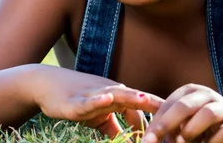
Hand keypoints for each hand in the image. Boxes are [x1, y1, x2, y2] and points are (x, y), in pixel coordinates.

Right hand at [30, 65, 162, 138]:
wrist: (45, 84)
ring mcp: (94, 94)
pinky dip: (99, 99)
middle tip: (174, 115)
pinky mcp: (76, 100)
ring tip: (148, 100)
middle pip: (136, 97)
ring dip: (133, 98)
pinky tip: (108, 98)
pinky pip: (90, 100)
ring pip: (117, 95)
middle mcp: (109, 91)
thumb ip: (112, 126)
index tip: (176, 126)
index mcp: (117, 96)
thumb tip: (124, 139)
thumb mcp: (96, 115)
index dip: (158, 116)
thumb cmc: (73, 98)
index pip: (143, 106)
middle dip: (154, 106)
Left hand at [142, 84, 222, 142]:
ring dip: (191, 130)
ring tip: (181, 142)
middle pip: (185, 106)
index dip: (156, 123)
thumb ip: (167, 127)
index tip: (147, 140)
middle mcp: (206, 95)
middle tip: (155, 141)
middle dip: (168, 125)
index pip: (169, 104)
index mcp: (189, 91)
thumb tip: (148, 140)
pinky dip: (212, 142)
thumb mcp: (182, 120)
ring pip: (207, 114)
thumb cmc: (199, 123)